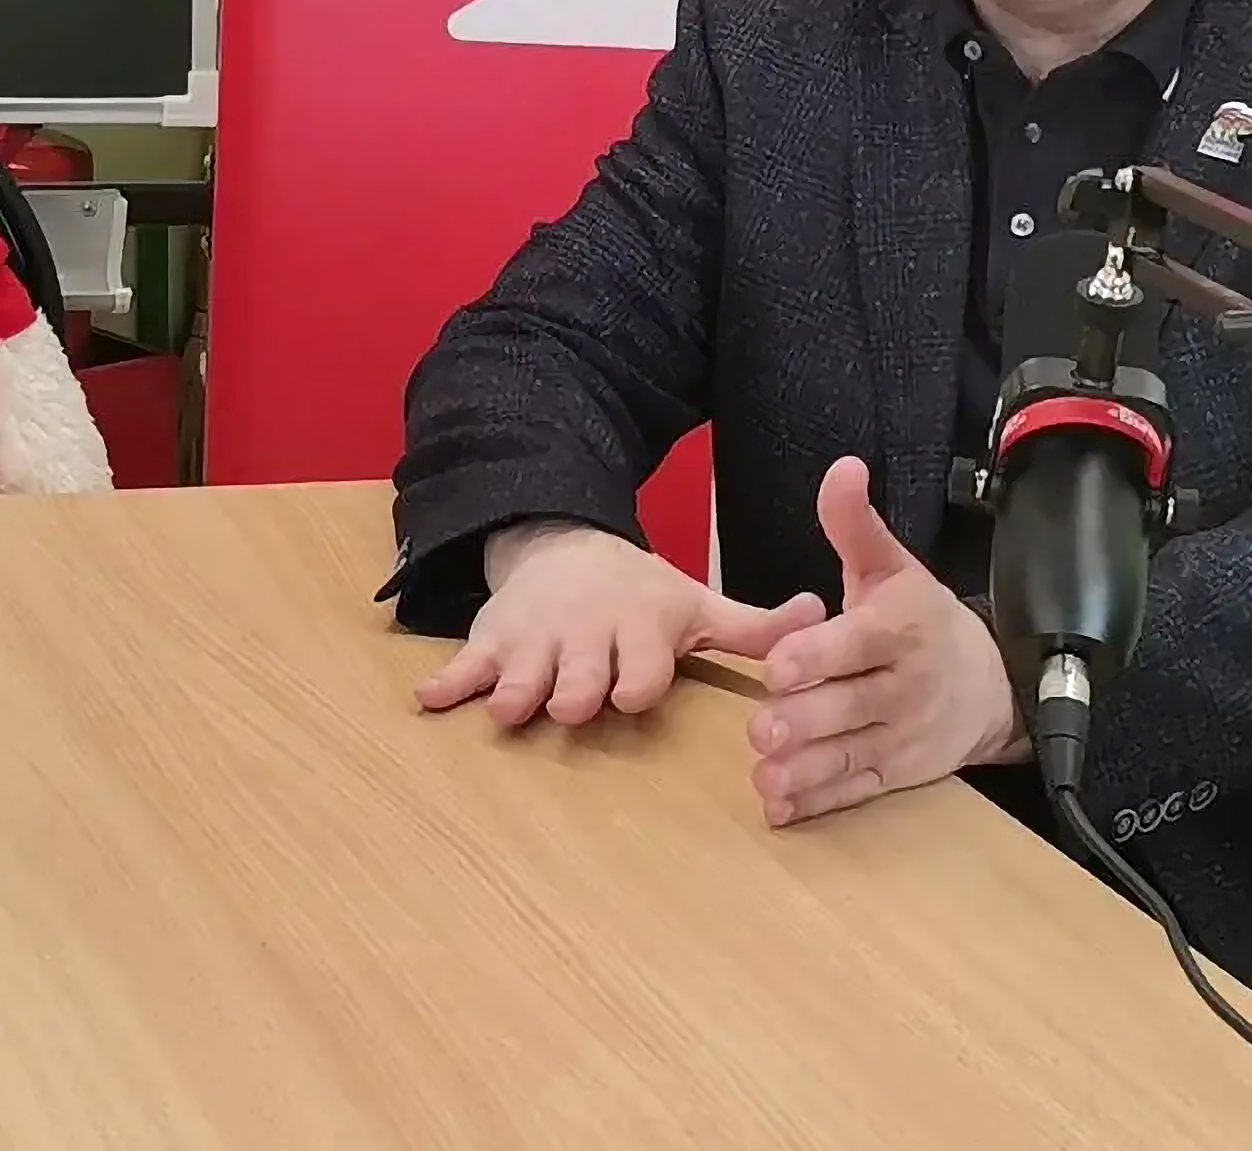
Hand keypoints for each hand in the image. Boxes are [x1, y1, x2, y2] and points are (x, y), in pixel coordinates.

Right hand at [418, 519, 826, 727]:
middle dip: (571, 691)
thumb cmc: (640, 592)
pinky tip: (429, 701)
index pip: (637, 669)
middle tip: (570, 704)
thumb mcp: (696, 602)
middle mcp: (583, 636)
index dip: (632, 682)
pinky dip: (447, 683)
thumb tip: (822, 615)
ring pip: (521, 675)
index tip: (630, 693)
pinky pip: (465, 665)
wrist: (564, 545)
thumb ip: (755, 626)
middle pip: (575, 678)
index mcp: (635, 630)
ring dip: (513, 692)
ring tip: (508, 705)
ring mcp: (533, 640)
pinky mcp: (492, 641)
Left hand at [749, 457, 1024, 825]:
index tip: (777, 666)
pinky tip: (780, 808)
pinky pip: (859, 789)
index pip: (862, 644)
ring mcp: (904, 735)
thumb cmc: (921, 619)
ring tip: (763, 777)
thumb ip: (856, 524)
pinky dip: (821, 802)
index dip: (820, 655)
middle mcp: (905, 686)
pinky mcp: (899, 773)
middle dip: (806, 720)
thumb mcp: (892, 567)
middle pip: (854, 706)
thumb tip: (841, 469)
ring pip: (853, 754)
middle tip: (759, 730)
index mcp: (901, 630)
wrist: (992, 683)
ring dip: (808, 769)